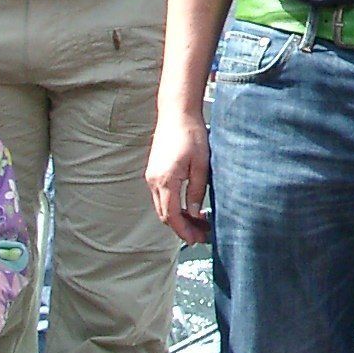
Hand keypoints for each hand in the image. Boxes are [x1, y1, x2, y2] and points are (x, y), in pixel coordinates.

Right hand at [147, 110, 211, 242]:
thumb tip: (195, 214)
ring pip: (162, 206)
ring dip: (178, 217)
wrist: (177, 113)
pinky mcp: (154, 171)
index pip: (172, 216)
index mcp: (166, 180)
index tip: (197, 239)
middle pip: (165, 215)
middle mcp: (154, 180)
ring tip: (198, 223)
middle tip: (201, 235)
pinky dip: (173, 206)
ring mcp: (152, 176)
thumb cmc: (191, 134)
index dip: (184, 231)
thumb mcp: (201, 164)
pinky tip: (188, 207)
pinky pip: (161, 196)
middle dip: (182, 228)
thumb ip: (196, 191)